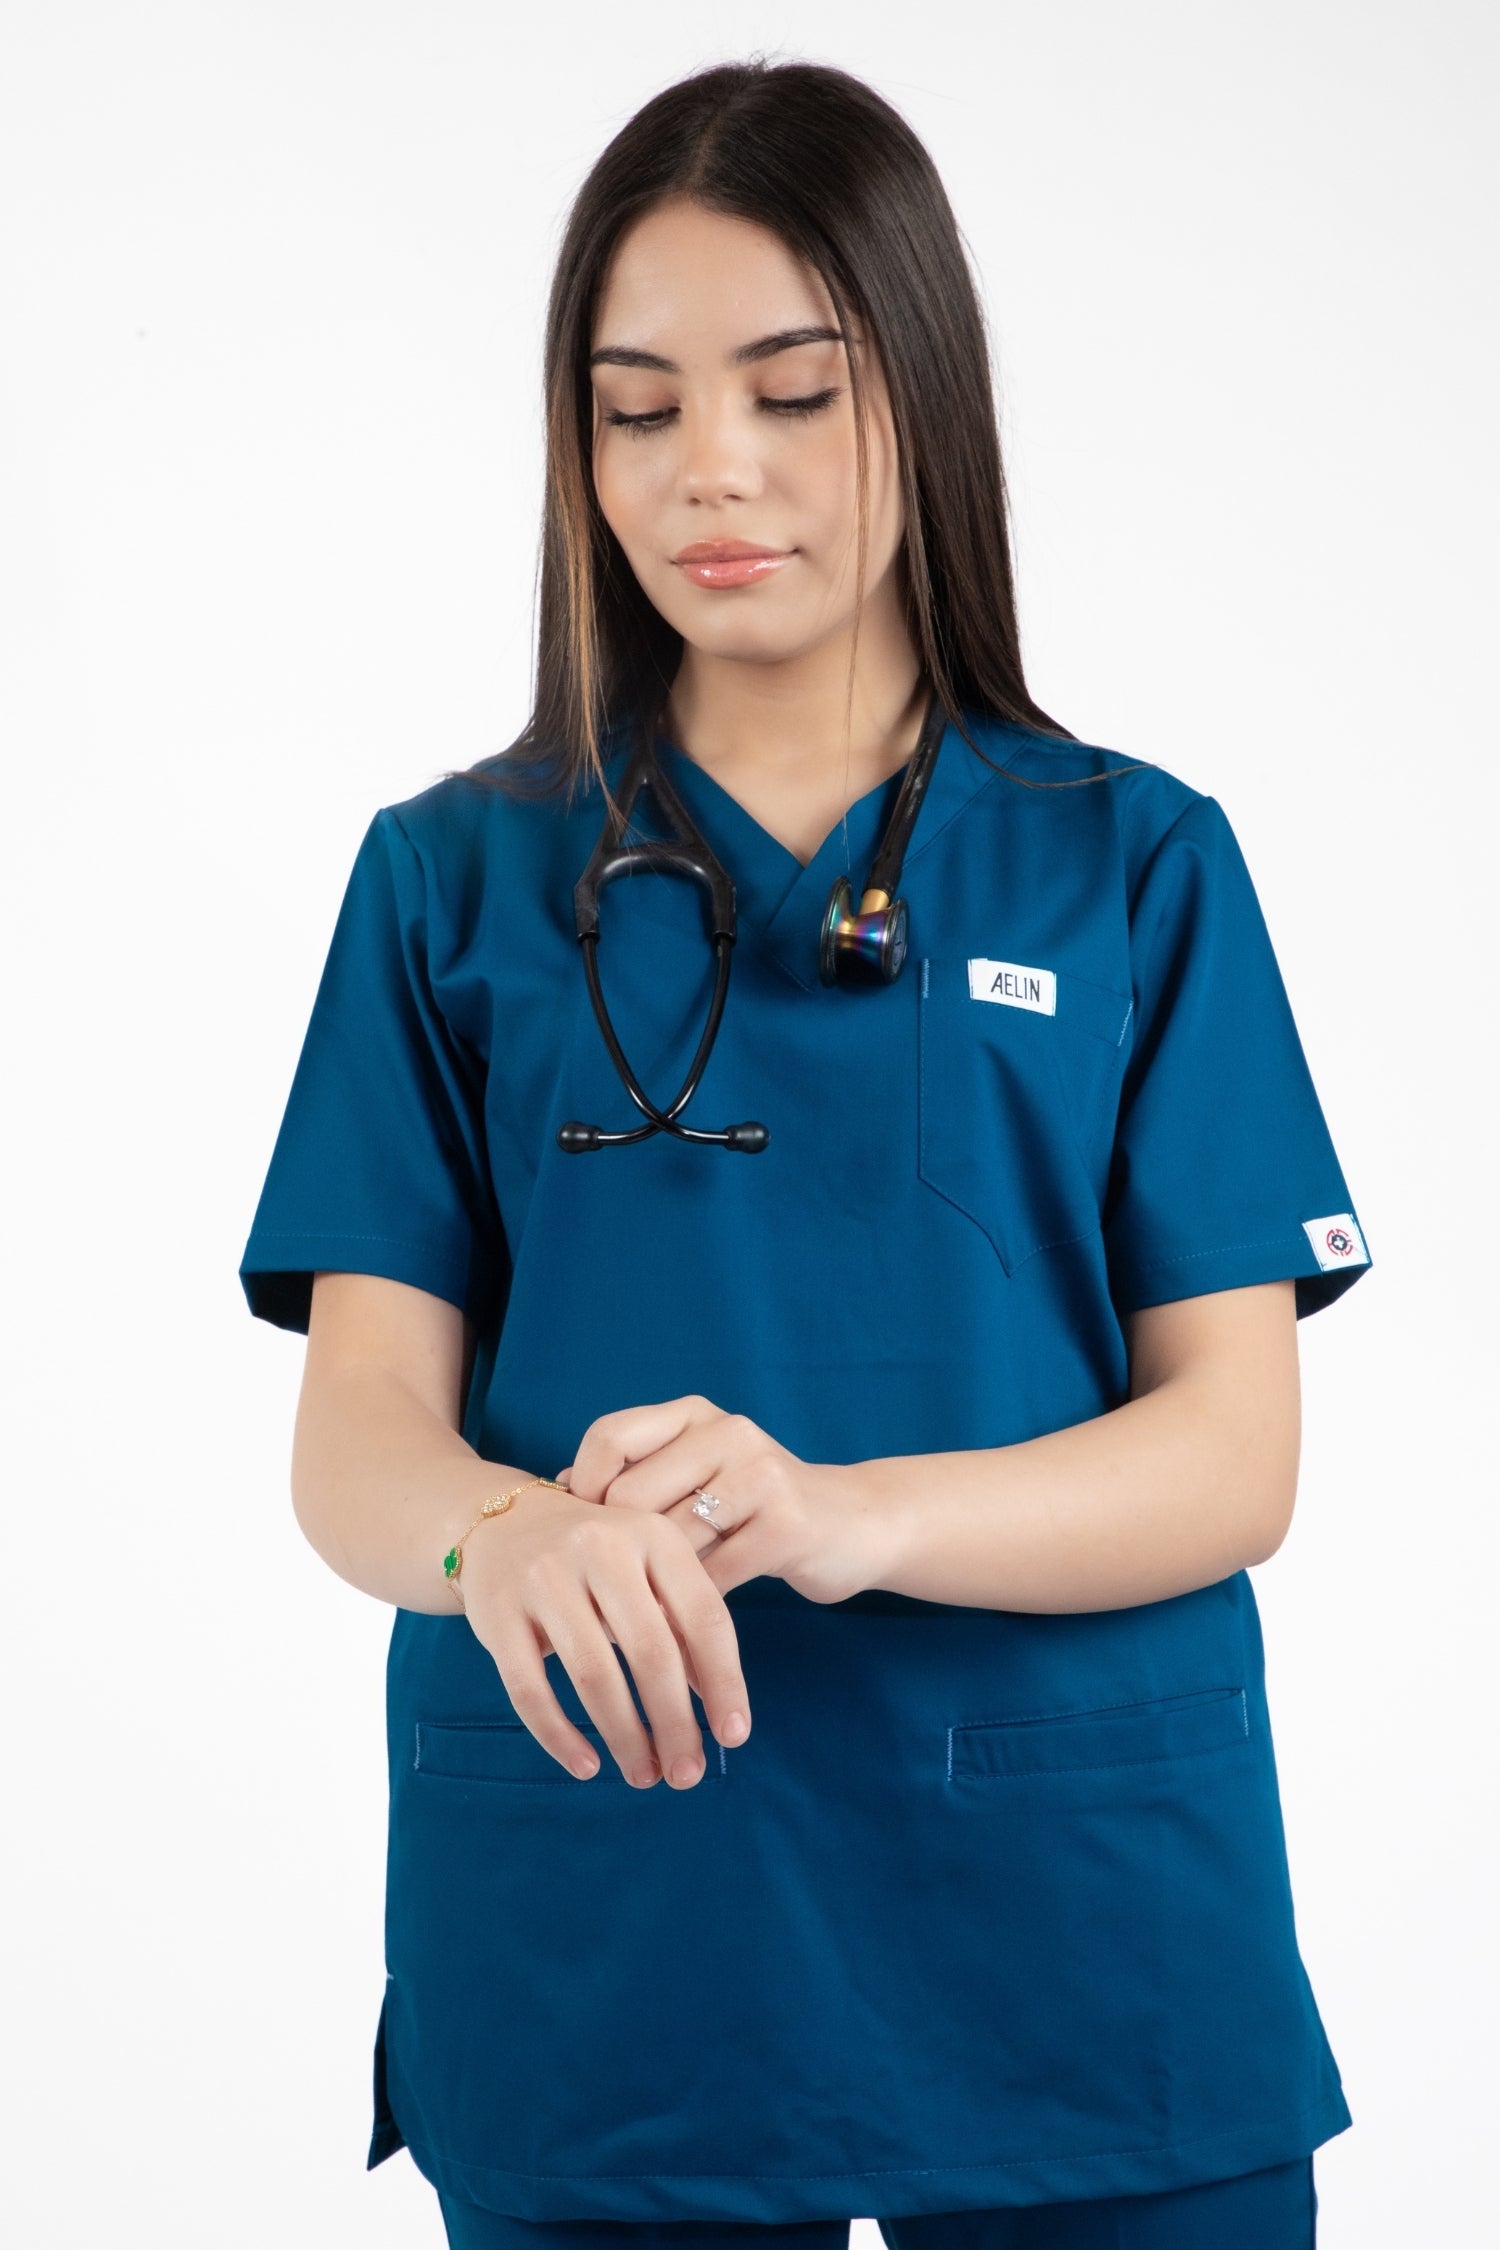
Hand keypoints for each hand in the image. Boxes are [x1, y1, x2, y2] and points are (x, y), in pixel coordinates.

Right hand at [457, 1478, 749, 1792]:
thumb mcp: (648, 1571)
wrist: (503, 1525)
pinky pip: (529, 1689)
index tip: (734, 1738)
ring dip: (625, 1737)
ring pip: (594, 1675)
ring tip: (643, 1774)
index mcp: (653, 1535)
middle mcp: (600, 1547)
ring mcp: (544, 1577)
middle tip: (686, 1774)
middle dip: (675, 1724)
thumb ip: (684, 1626)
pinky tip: (586, 1766)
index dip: (725, 1682)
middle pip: (651, 1651)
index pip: (704, 1616)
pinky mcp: (497, 1612)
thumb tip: (720, 1710)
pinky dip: (559, 1737)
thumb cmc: (597, 1562)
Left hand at [564, 1395, 895, 1608]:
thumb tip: (559, 1488)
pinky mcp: (786, 1525)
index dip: (585, 1490)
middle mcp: (727, 1431)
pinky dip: (691, 1608)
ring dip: (656, 1587)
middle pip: (631, 1497)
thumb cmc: (755, 1507)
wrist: (856, 1524)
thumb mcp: (697, 1474)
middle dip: (620, 1551)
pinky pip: (711, 1576)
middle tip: (619, 1588)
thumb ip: (636, 1475)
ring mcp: (760, 1475)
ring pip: (669, 1542)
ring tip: (653, 1610)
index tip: (586, 1534)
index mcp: (695, 1414)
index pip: (610, 1438)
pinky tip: (693, 1621)